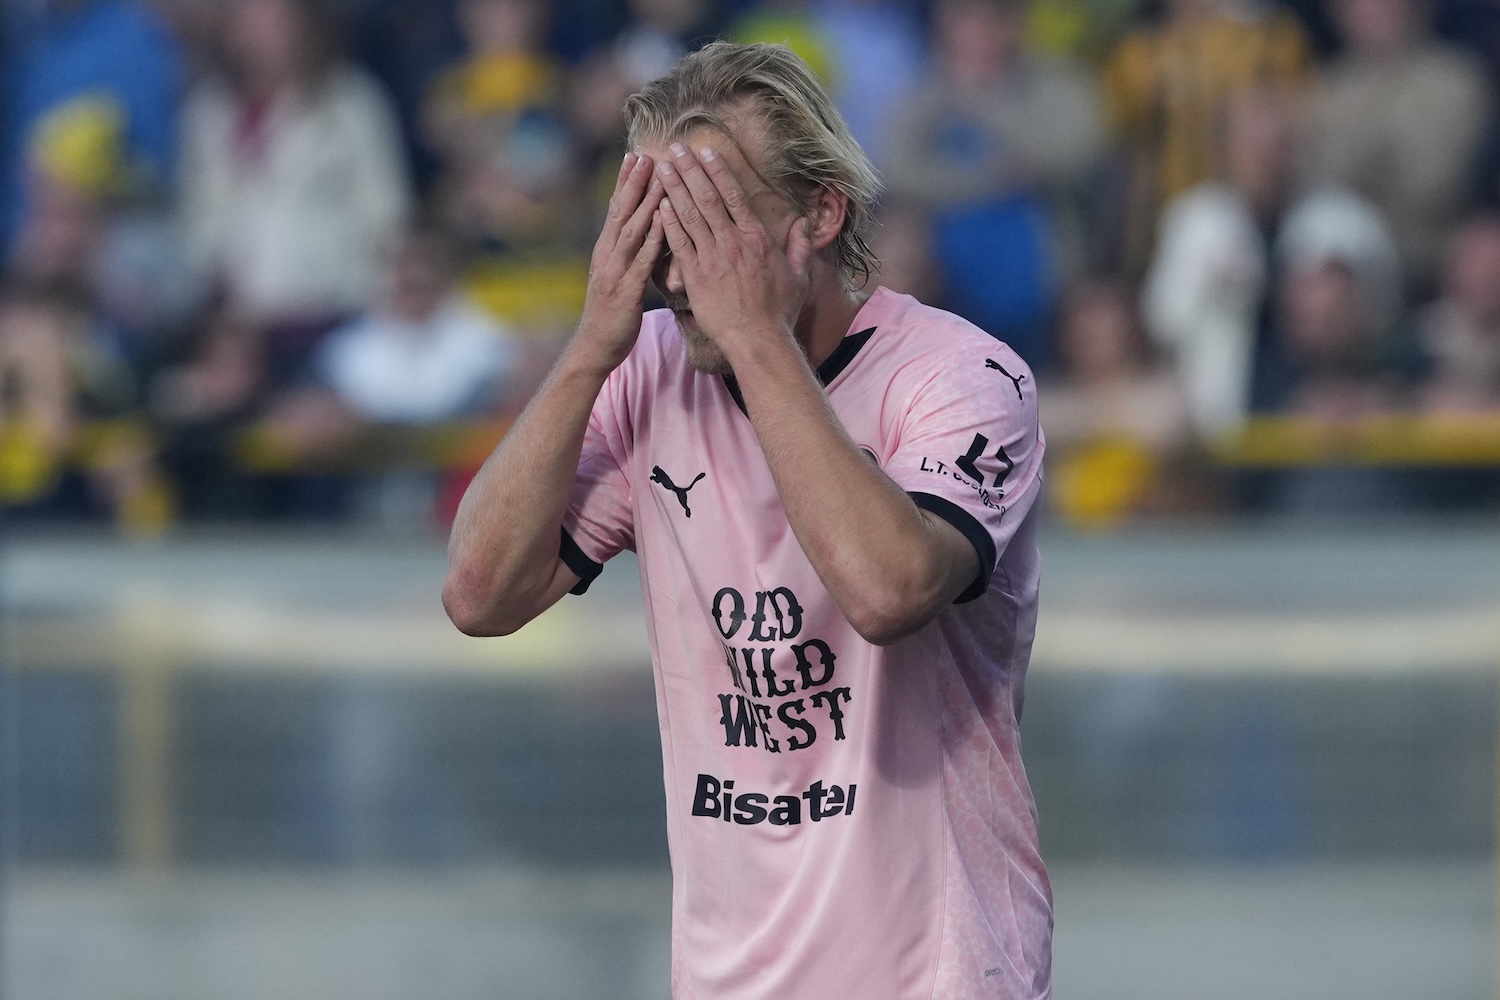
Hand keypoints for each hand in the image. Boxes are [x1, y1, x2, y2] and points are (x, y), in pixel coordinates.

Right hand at [576, 152, 666, 370]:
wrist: (596, 347)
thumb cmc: (612, 315)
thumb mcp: (617, 278)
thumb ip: (627, 256)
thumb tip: (639, 236)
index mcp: (606, 251)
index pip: (615, 210)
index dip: (624, 183)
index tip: (634, 155)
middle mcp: (607, 255)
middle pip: (620, 212)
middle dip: (633, 182)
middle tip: (645, 153)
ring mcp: (615, 271)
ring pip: (631, 230)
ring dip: (645, 202)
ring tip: (658, 177)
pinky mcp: (626, 289)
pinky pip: (643, 259)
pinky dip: (654, 237)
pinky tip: (666, 220)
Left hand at [656, 143, 812, 361]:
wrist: (758, 341)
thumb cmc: (779, 311)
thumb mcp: (799, 275)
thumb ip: (800, 245)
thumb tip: (805, 224)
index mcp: (757, 238)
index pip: (734, 195)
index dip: (718, 171)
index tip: (706, 152)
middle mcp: (733, 243)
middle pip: (708, 198)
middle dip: (690, 170)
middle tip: (675, 148)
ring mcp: (712, 259)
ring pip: (690, 215)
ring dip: (674, 188)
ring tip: (661, 167)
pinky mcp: (696, 277)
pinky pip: (679, 243)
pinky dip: (668, 222)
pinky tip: (658, 204)